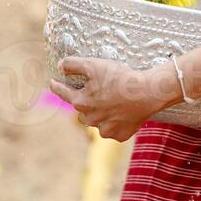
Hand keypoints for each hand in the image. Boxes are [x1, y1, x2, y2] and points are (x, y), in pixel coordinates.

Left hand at [49, 57, 172, 140]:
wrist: (148, 93)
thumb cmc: (120, 78)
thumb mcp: (93, 64)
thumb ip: (73, 64)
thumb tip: (60, 66)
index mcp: (81, 102)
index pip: (62, 93)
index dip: (56, 85)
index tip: (52, 82)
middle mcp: (90, 119)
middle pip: (81, 109)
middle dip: (85, 101)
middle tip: (97, 90)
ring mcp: (105, 130)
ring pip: (97, 121)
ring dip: (100, 113)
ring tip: (113, 101)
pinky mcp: (119, 135)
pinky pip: (113, 128)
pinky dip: (115, 121)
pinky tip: (123, 111)